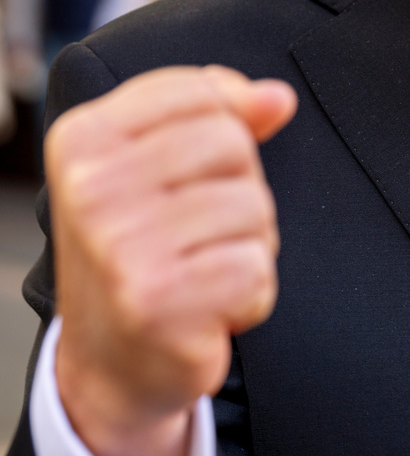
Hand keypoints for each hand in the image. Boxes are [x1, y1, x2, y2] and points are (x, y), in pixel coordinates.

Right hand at [46, 66, 296, 455]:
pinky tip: (211, 310)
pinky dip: (251, 295)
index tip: (199, 177)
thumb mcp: (163, 170)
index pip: (201, 92)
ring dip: (249, 248)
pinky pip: (256, 271)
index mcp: (85, 139)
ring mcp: (119, 245)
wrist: (113, 363)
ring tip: (205, 273)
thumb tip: (278, 97)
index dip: (228, 133)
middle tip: (201, 237)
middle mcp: (92, 187)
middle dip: (241, 194)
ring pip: (254, 208)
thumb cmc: (146, 254)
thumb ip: (221, 118)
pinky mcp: (156, 302)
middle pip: (234, 146)